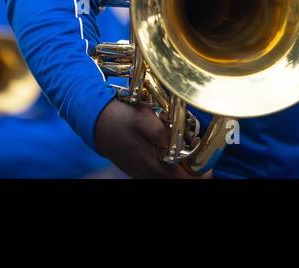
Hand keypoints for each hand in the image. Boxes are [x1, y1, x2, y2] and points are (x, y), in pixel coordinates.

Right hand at [94, 98, 212, 179]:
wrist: (94, 121)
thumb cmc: (121, 118)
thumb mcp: (146, 120)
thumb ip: (167, 135)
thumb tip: (187, 146)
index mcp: (155, 166)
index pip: (189, 180)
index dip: (203, 169)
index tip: (204, 150)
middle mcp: (150, 174)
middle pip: (182, 178)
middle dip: (193, 163)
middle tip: (193, 140)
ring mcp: (143, 173)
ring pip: (172, 174)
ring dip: (182, 162)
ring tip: (182, 140)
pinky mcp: (138, 168)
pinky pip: (161, 170)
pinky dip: (170, 160)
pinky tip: (167, 142)